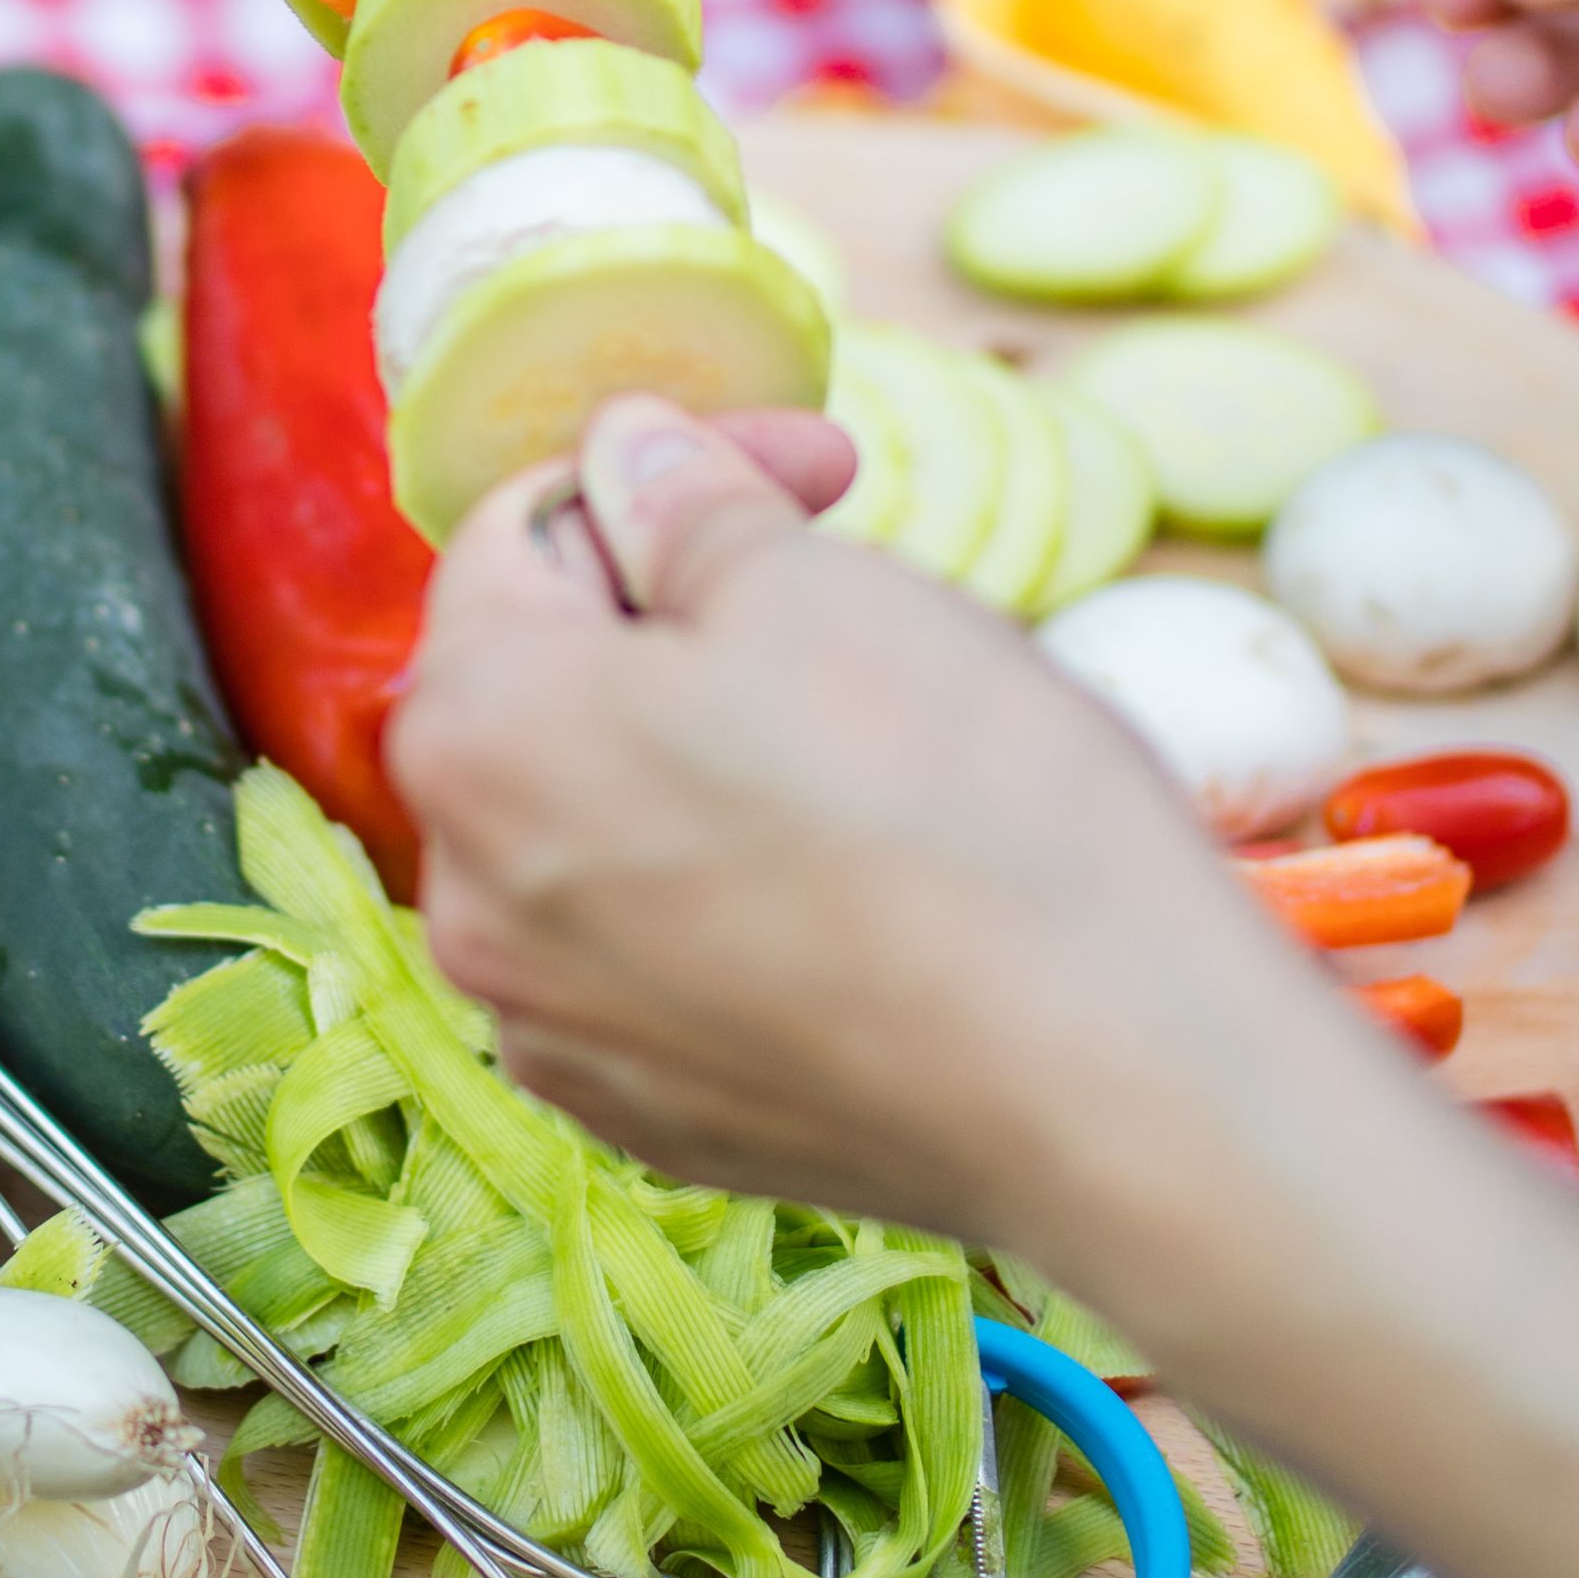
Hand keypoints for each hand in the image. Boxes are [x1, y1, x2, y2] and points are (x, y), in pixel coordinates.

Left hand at [385, 395, 1361, 1252]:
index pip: (523, 539)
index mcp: (474, 736)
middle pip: (551, 695)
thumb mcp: (820, 588)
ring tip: (874, 745)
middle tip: (848, 592)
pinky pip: (660, 957)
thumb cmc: (958, 813)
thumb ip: (686, 508)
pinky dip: (734, 893)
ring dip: (710, 757)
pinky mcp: (652, 1120)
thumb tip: (629, 456)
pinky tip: (863, 885)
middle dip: (683, 619)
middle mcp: (472, 903)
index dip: (673, 471)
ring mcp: (557, 1032)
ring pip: (607, 830)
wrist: (1106, 1089)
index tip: (812, 466)